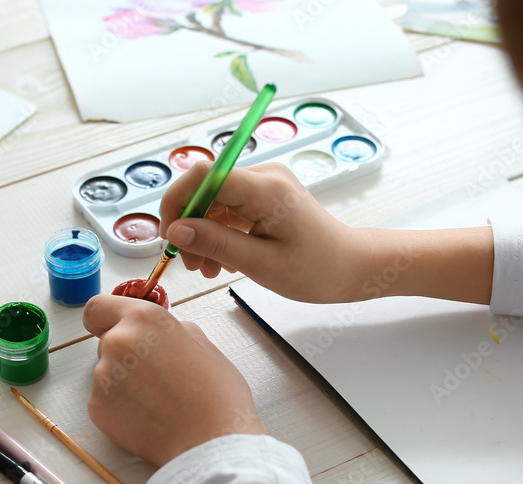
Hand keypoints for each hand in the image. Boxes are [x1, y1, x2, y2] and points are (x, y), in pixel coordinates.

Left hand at [82, 295, 264, 466]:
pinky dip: (120, 407)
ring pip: (105, 373)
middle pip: (106, 342)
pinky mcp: (97, 408)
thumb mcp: (203, 345)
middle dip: (124, 355)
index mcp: (145, 318)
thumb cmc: (217, 395)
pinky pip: (104, 401)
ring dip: (123, 382)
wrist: (210, 442)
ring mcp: (102, 376)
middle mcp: (118, 341)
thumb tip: (159, 335)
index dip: (104, 320)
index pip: (98, 307)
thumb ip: (172, 331)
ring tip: (156, 401)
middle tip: (154, 376)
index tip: (110, 328)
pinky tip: (148, 417)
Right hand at [160, 162, 363, 302]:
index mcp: (265, 188)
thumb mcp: (261, 264)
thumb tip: (177, 230)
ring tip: (207, 269)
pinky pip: (228, 208)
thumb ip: (216, 243)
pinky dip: (218, 233)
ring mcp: (265, 184)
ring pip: (214, 201)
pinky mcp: (265, 196)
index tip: (171, 237)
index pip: (203, 175)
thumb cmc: (317, 269)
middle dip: (190, 225)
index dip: (178, 202)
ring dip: (203, 233)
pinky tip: (222, 261)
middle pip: (205, 188)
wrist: (351, 266)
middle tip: (190, 264)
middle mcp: (264, 177)